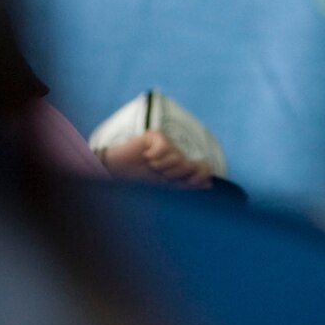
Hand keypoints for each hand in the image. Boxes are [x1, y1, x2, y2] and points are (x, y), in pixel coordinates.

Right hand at [97, 130, 213, 188]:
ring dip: (163, 167)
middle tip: (162, 176)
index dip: (199, 177)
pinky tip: (146, 157)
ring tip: (151, 167)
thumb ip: (187, 185)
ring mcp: (167, 144)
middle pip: (191, 166)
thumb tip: (210, 183)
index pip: (203, 170)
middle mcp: (177, 155)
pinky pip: (165, 147)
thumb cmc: (139, 185)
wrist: (114, 176)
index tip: (187, 184)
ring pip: (177, 158)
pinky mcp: (155, 136)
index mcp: (181, 169)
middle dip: (176, 175)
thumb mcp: (165, 189)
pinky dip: (155, 156)